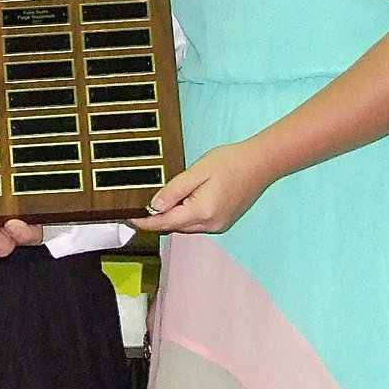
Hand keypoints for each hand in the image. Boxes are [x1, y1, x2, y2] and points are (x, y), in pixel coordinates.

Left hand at [128, 141, 269, 235]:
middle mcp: (211, 224)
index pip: (165, 223)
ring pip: (185, 226)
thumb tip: (154, 207)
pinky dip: (185, 215)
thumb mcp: (197, 171)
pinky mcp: (223, 222)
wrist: (261, 163)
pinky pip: (197, 223)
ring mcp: (219, 225)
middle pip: (174, 227)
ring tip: (160, 201)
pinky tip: (182, 201)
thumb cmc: (230, 162)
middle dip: (157, 219)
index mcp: (202, 212)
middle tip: (139, 206)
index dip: (145, 222)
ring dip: (171, 217)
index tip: (128, 218)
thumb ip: (174, 190)